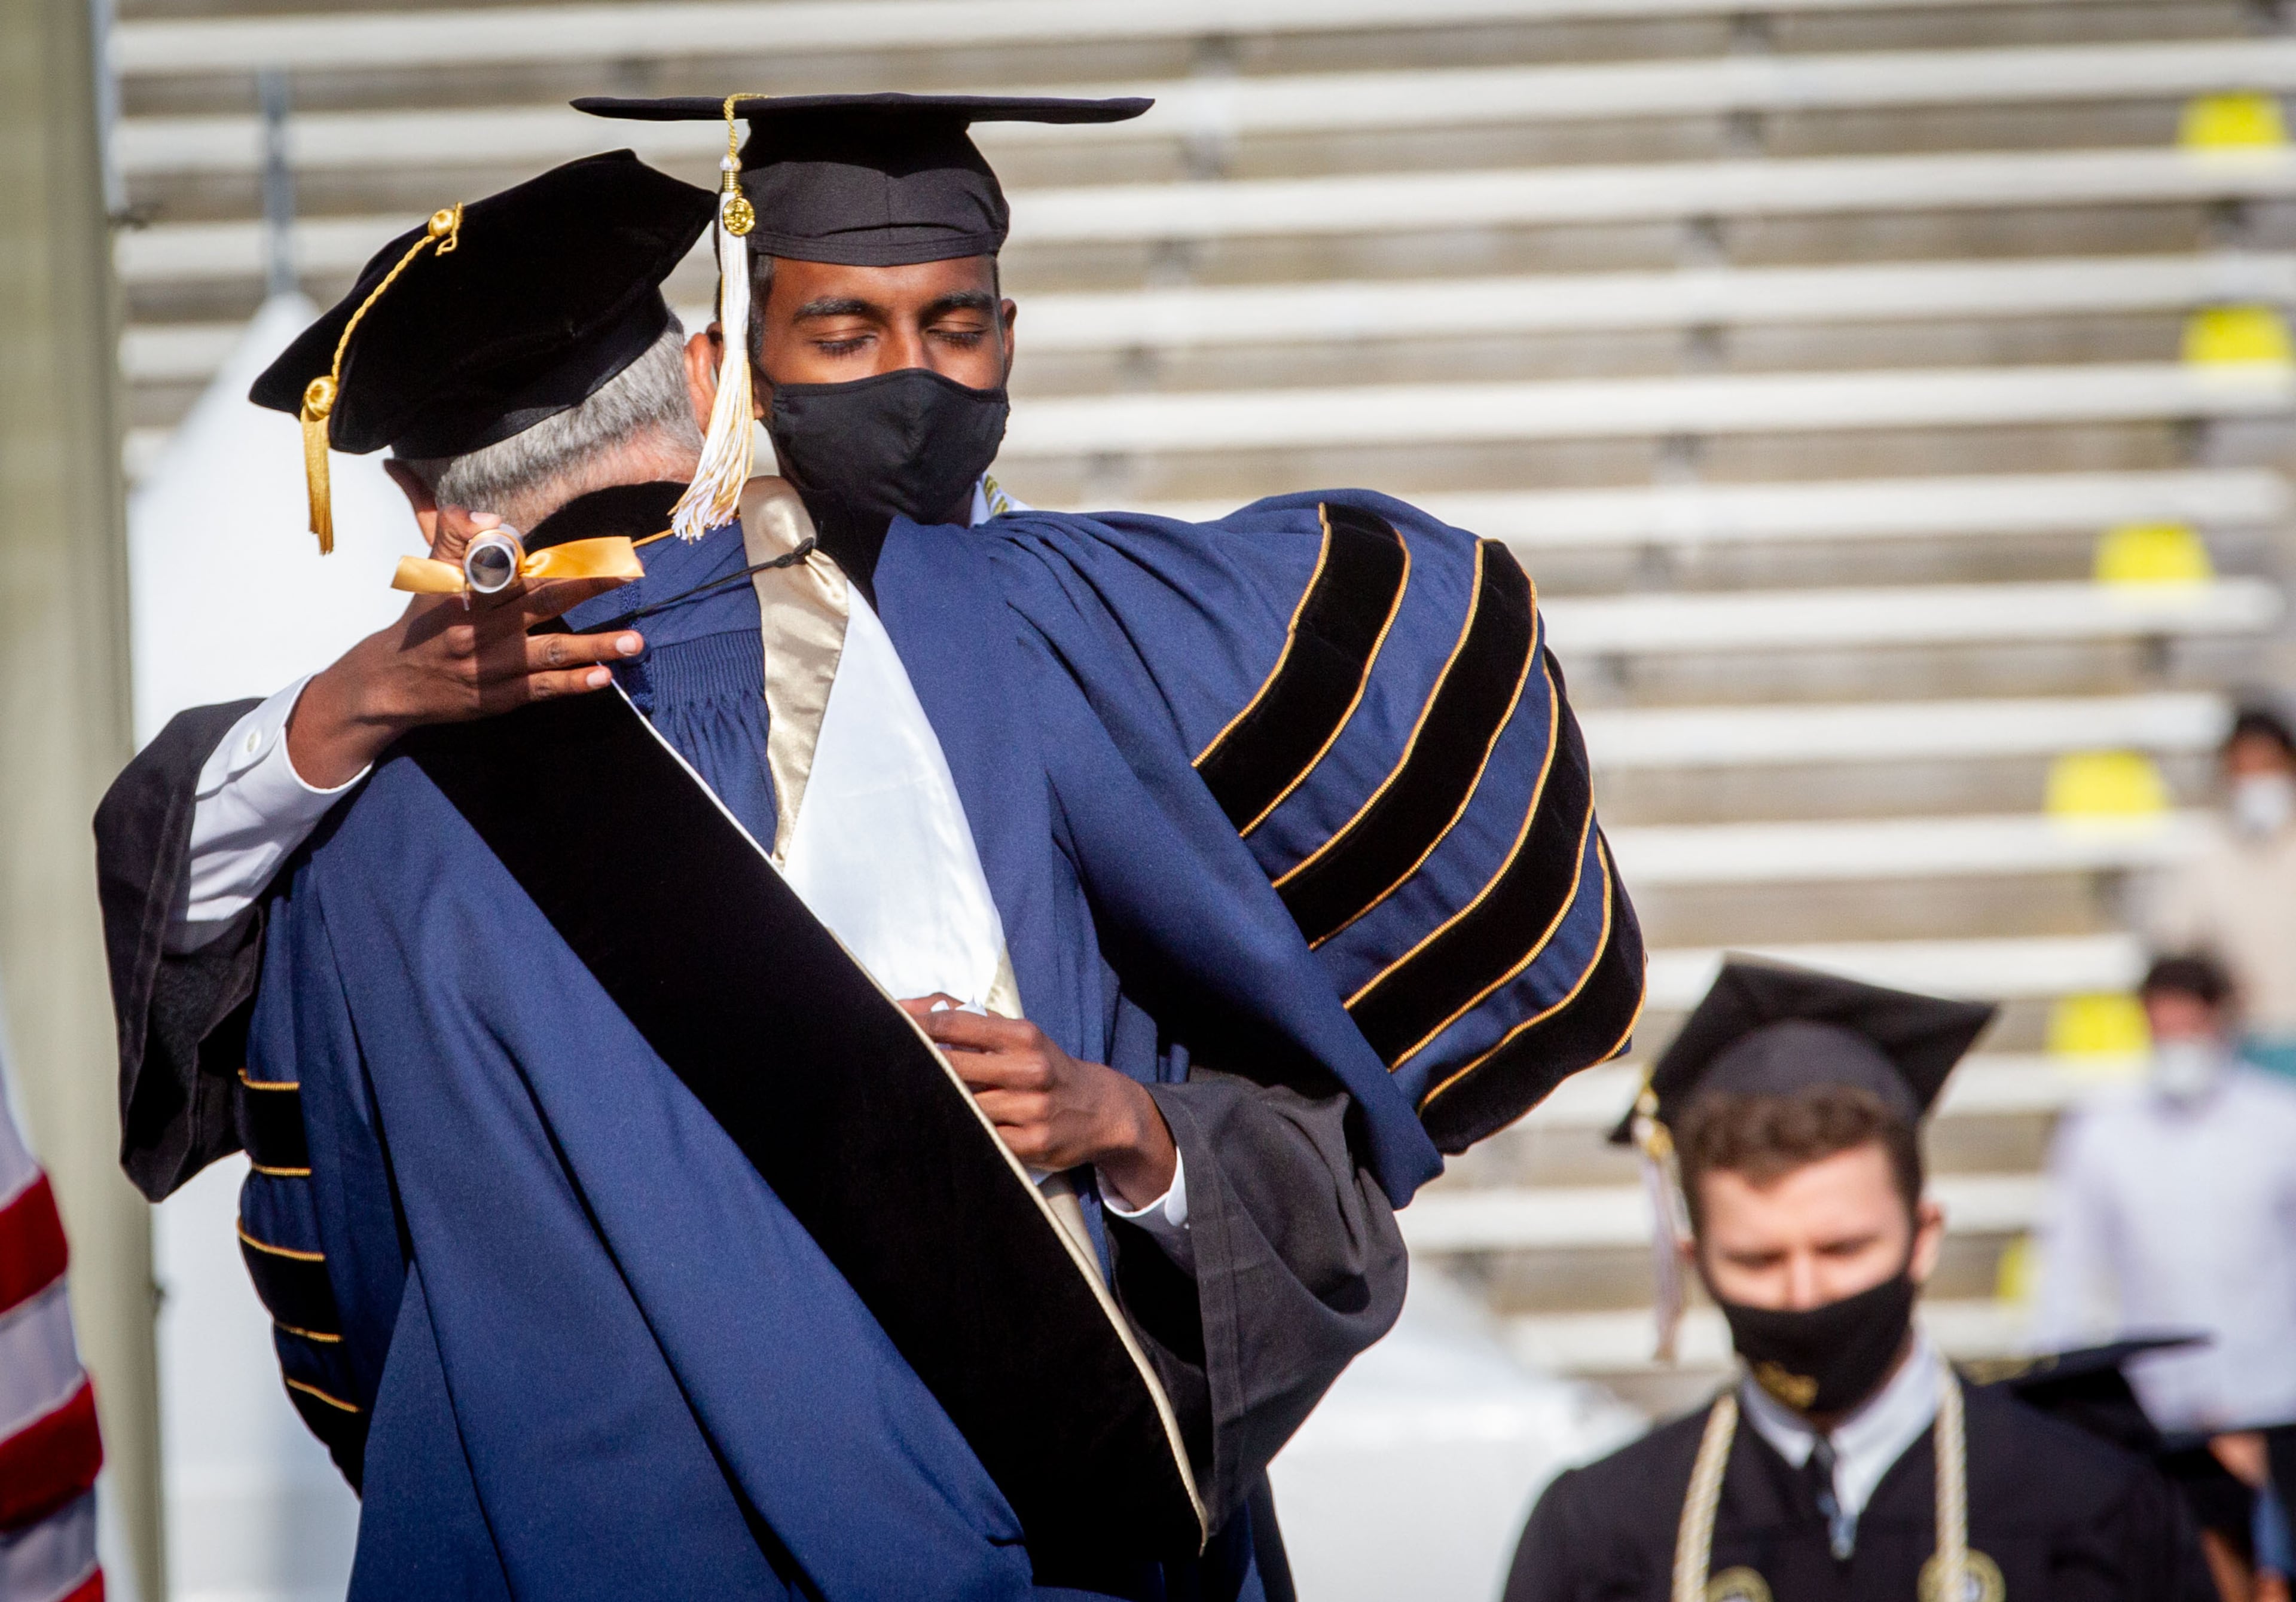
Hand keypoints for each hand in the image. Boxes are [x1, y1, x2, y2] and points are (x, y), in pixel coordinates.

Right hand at [286, 506, 641, 786]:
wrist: (389, 684)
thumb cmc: (422, 624)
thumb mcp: (429, 575)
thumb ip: (454, 534)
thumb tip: (491, 516)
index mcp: (464, 594)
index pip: (512, 567)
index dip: (553, 556)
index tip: (595, 548)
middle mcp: (480, 629)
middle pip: (541, 602)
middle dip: (589, 588)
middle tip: (630, 576)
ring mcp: (492, 666)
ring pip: (550, 651)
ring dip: (595, 646)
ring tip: (634, 641)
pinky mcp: (499, 696)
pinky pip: (542, 688)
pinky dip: (573, 683)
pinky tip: (604, 677)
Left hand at [899, 997, 1177, 1207]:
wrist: (1102, 1110)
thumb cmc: (1046, 1067)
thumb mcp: (1021, 1037)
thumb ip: (970, 1021)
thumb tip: (910, 1007)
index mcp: (1023, 1036)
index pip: (958, 1024)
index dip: (918, 1025)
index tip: (885, 1023)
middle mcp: (1030, 1069)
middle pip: (954, 1066)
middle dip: (918, 1065)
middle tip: (881, 1063)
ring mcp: (1031, 1109)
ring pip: (965, 1106)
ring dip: (934, 1104)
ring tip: (902, 1100)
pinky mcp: (1032, 1143)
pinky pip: (983, 1138)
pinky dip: (960, 1132)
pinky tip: (939, 1128)